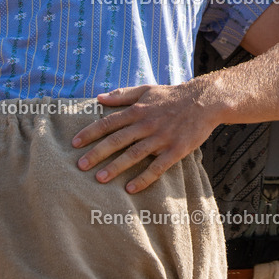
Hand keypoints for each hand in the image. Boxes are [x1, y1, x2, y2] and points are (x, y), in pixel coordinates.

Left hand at [71, 81, 220, 193]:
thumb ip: (122, 95)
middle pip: (117, 140)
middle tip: (80, 165)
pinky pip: (157, 167)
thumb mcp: (146, 90)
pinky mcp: (175, 150)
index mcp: (137, 110)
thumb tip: (99, 97)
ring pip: (134, 154)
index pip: (108, 122)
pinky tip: (131, 188)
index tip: (75, 143)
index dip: (90, 133)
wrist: (204, 101)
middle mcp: (146, 124)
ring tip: (100, 178)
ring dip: (116, 167)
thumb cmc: (172, 96)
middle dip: (97, 153)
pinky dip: (144, 178)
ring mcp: (161, 138)